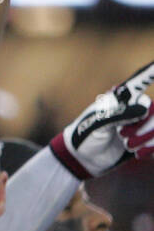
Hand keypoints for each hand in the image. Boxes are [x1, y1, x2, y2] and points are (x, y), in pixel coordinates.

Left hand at [50, 59, 153, 177]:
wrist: (83, 158)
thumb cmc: (84, 135)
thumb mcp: (96, 124)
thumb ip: (118, 114)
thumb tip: (144, 108)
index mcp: (121, 97)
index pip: (141, 80)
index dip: (152, 72)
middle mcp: (134, 107)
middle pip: (153, 109)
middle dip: (144, 125)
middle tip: (122, 135)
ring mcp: (141, 123)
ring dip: (146, 138)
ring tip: (127, 145)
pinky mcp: (144, 139)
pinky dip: (151, 147)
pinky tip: (137, 154)